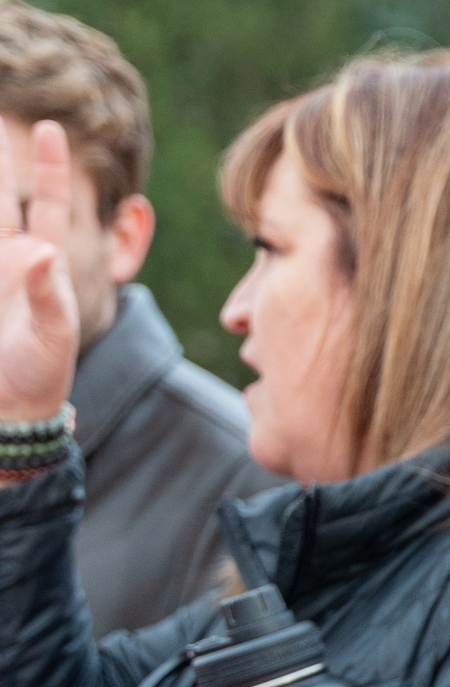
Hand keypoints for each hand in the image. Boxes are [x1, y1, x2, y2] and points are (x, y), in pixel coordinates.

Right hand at [0, 121, 77, 421]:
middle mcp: (12, 259)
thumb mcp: (53, 334)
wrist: (11, 405)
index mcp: (43, 263)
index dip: (51, 167)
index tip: (51, 128)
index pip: (47, 203)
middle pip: (1, 198)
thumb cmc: (42, 372)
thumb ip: (46, 294)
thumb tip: (41, 251)